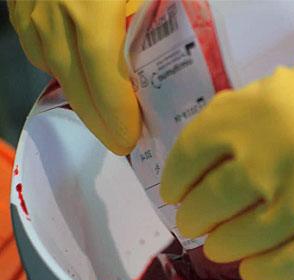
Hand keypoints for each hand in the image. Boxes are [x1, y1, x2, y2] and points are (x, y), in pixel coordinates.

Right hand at [8, 0, 141, 154]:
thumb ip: (151, 19)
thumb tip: (165, 60)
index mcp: (94, 6)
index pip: (104, 71)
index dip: (115, 110)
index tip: (129, 136)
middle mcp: (57, 9)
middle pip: (75, 78)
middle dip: (97, 118)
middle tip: (120, 143)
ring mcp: (32, 5)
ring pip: (52, 65)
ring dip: (79, 96)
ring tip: (104, 118)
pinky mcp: (20, 1)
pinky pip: (35, 44)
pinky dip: (56, 67)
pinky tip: (76, 75)